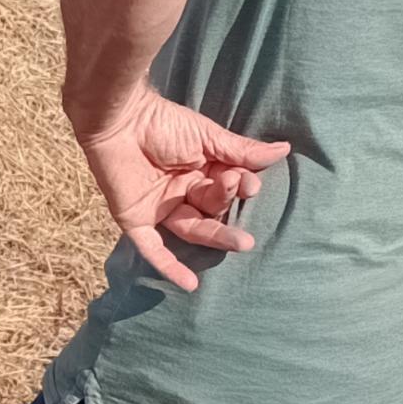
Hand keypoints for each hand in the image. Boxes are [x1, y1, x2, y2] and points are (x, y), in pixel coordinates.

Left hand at [76, 88, 289, 289]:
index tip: (248, 183)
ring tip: (242, 242)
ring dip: (216, 236)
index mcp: (200, 171)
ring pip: (192, 229)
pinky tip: (190, 284)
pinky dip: (170, 267)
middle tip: (246, 214)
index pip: (227, 188)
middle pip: (211, 210)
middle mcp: (182, 192)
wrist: (119, 118)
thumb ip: (241, 151)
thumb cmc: (162, 122)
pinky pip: (153, 248)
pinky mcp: (136, 220)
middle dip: (228, 210)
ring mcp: (160, 208)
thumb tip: (283, 150)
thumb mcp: (207, 136)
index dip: (240, 188)